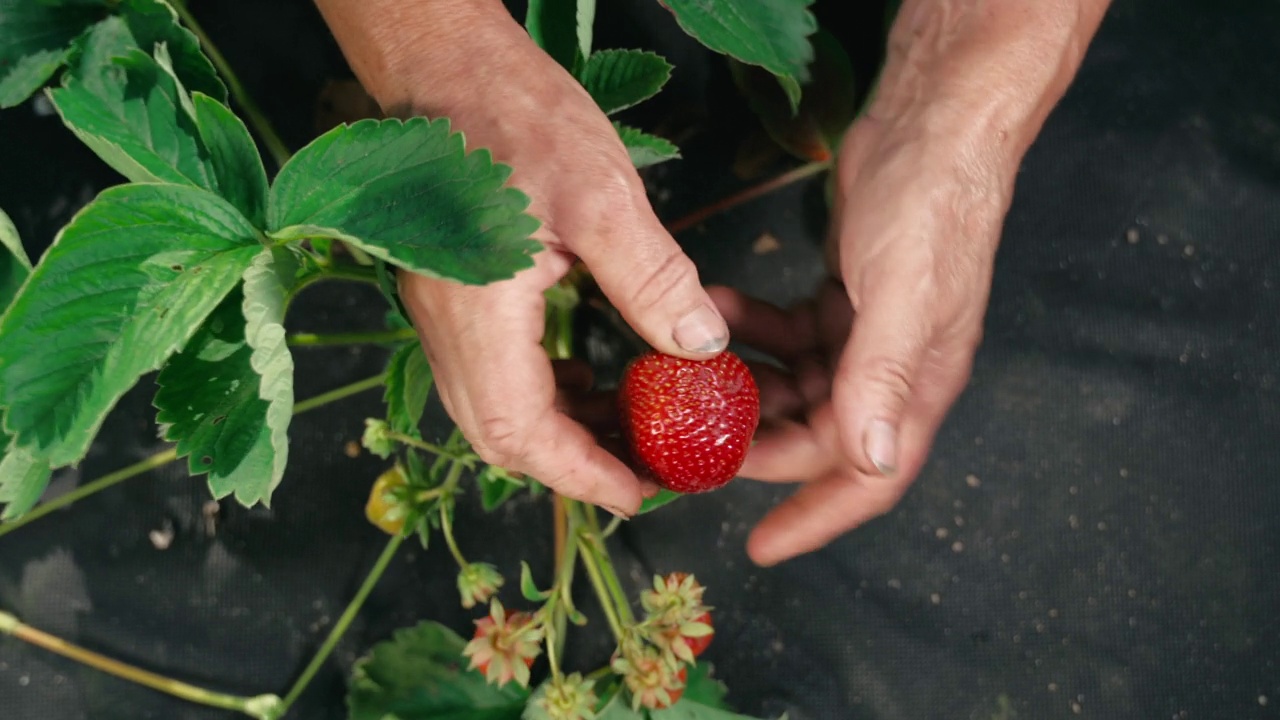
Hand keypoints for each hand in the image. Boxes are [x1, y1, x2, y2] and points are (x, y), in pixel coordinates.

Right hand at [315, 0, 728, 516]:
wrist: (442, 66)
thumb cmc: (510, 118)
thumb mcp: (599, 195)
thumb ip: (652, 279)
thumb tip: (701, 348)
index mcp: (475, 313)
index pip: (519, 432)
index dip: (580, 475)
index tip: (639, 493)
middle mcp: (445, 326)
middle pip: (500, 434)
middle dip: (573, 463)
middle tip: (644, 465)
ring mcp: (441, 311)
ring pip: (494, 407)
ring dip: (559, 430)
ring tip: (629, 425)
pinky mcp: (451, 293)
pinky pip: (491, 371)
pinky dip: (543, 391)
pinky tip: (590, 373)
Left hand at [711, 106, 999, 564]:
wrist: (934, 122)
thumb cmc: (930, 211)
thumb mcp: (902, 297)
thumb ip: (881, 379)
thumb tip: (874, 464)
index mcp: (914, 387)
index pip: (866, 480)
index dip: (814, 518)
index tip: (758, 547)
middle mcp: (890, 371)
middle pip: (816, 435)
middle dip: (755, 443)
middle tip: (688, 440)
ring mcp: (865, 333)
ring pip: (794, 386)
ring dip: (743, 382)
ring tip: (687, 370)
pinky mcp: (841, 295)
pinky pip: (786, 333)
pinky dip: (750, 327)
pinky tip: (716, 306)